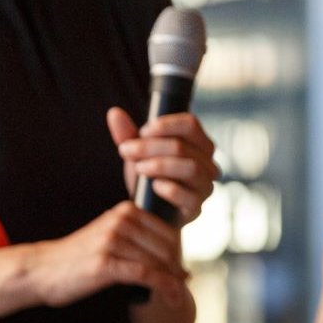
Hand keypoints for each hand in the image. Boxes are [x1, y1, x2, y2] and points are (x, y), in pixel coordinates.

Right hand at [26, 201, 186, 307]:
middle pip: (167, 248)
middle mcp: (119, 221)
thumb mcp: (110, 239)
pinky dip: (165, 288)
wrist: (43, 269)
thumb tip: (180, 265)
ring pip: (159, 263)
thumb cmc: (78, 259)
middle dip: (177, 271)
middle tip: (180, 290)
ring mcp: (111, 240)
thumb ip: (139, 242)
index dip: (178, 256)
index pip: (169, 233)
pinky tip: (173, 300)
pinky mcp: (106, 263)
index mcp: (123, 211)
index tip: (181, 275)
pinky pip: (147, 275)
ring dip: (174, 284)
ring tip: (177, 299)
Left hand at [108, 107, 217, 222]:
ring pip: (191, 168)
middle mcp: (208, 164)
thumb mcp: (135, 153)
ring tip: (138, 167)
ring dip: (159, 165)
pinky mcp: (197, 208)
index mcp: (197, 144)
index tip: (142, 132)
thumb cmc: (146, 176)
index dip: (165, 125)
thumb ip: (126, 134)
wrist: (147, 210)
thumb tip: (114, 112)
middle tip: (126, 150)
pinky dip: (169, 188)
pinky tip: (153, 186)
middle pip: (183, 146)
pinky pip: (190, 196)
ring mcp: (205, 187)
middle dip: (149, 146)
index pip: (190, 124)